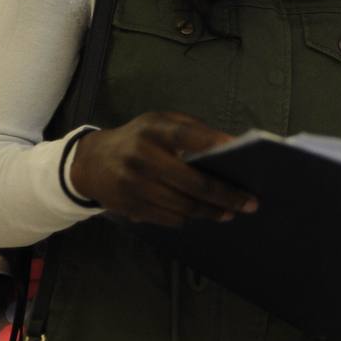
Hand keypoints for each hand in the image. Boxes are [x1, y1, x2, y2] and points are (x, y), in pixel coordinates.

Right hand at [69, 111, 257, 227]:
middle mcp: (142, 157)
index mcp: (153, 129)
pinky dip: (188, 217)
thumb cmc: (138, 139)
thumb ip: (191, 130)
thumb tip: (230, 148)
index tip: (240, 152)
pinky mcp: (130, 207)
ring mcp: (135, 185)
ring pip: (184, 206)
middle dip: (226, 195)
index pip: (188, 135)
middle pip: (193, 182)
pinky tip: (201, 214)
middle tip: (250, 203)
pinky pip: (169, 218)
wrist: (91, 162)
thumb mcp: (159, 123)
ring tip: (230, 212)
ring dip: (211, 212)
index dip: (214, 143)